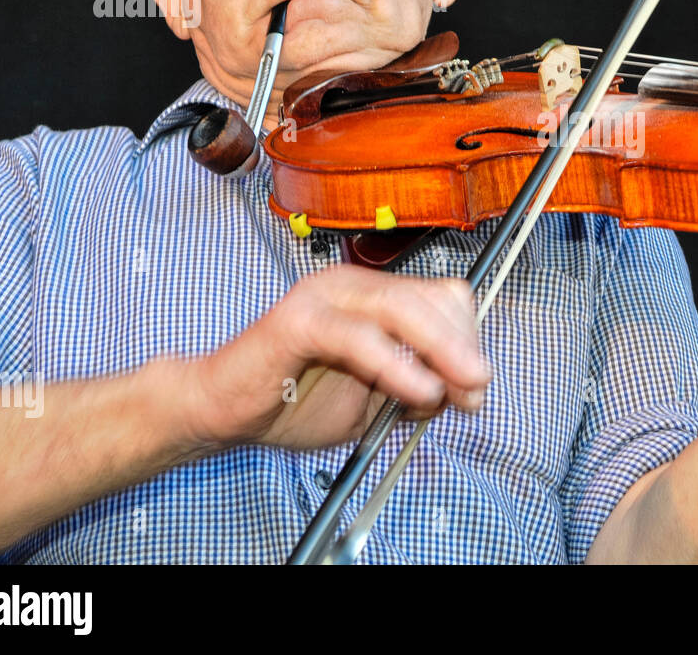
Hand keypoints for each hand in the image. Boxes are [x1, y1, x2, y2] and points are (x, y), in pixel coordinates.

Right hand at [183, 265, 488, 450]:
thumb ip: (416, 389)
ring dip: (440, 351)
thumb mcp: (373, 401)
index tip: (476, 386)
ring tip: (454, 392)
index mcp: (374, 297)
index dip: (468, 338)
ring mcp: (324, 296)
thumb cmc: (293, 401)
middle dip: (462, 348)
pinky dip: (396, 366)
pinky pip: (359, 337)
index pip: (443, 297)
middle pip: (431, 299)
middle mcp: (353, 285)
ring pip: (402, 309)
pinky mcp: (297, 320)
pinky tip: (418, 394)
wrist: (221, 412)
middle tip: (475, 392)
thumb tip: (464, 391)